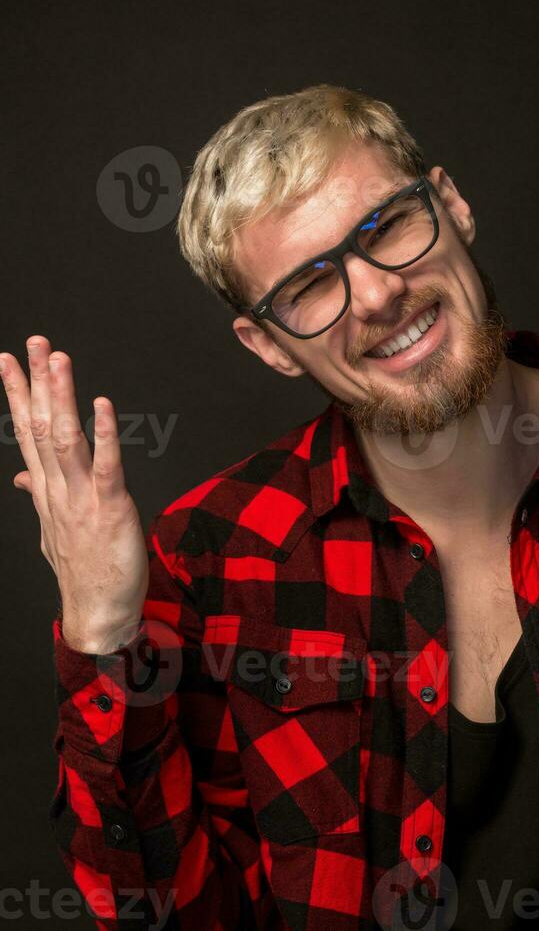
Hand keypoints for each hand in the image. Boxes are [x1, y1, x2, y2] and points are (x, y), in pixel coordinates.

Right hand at [0, 336, 148, 652]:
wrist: (98, 615)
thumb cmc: (83, 569)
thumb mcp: (54, 529)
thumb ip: (40, 495)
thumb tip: (23, 475)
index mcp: (47, 491)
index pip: (28, 433)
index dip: (19, 395)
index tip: (7, 361)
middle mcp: (58, 490)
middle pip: (42, 428)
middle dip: (36, 383)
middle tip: (33, 343)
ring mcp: (81, 499)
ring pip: (66, 440)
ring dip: (63, 398)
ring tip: (58, 360)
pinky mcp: (109, 509)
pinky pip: (105, 466)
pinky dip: (102, 435)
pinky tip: (101, 405)